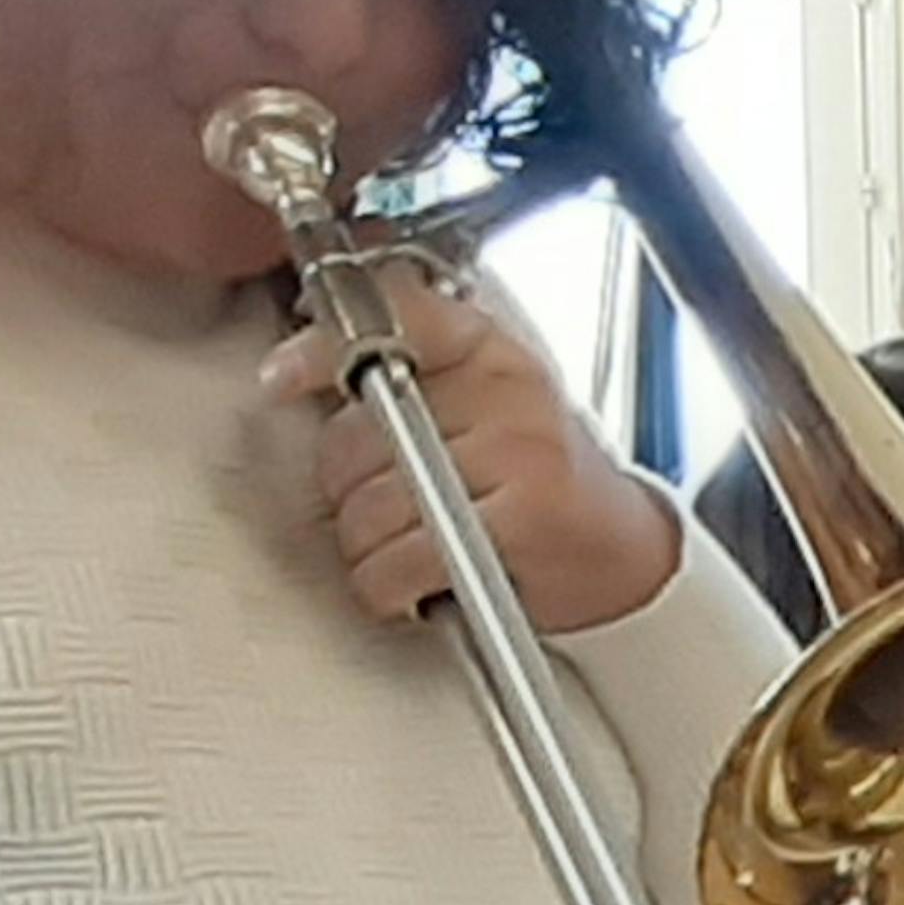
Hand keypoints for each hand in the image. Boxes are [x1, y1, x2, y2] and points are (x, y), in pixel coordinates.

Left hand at [278, 265, 686, 636]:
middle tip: (379, 508)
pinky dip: (388, 587)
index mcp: (490, 348)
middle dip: (344, 488)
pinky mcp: (524, 519)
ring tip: (399, 553)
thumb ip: (404, 375)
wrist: (622, 557)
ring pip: (372, 505)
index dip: (322, 348)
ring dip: (364, 548)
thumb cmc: (538, 485)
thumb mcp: (482, 406)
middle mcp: (507, 389)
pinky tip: (410, 586)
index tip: (280, 379)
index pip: (393, 317)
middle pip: (358, 432)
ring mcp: (520, 451)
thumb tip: (297, 368)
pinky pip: (404, 559)